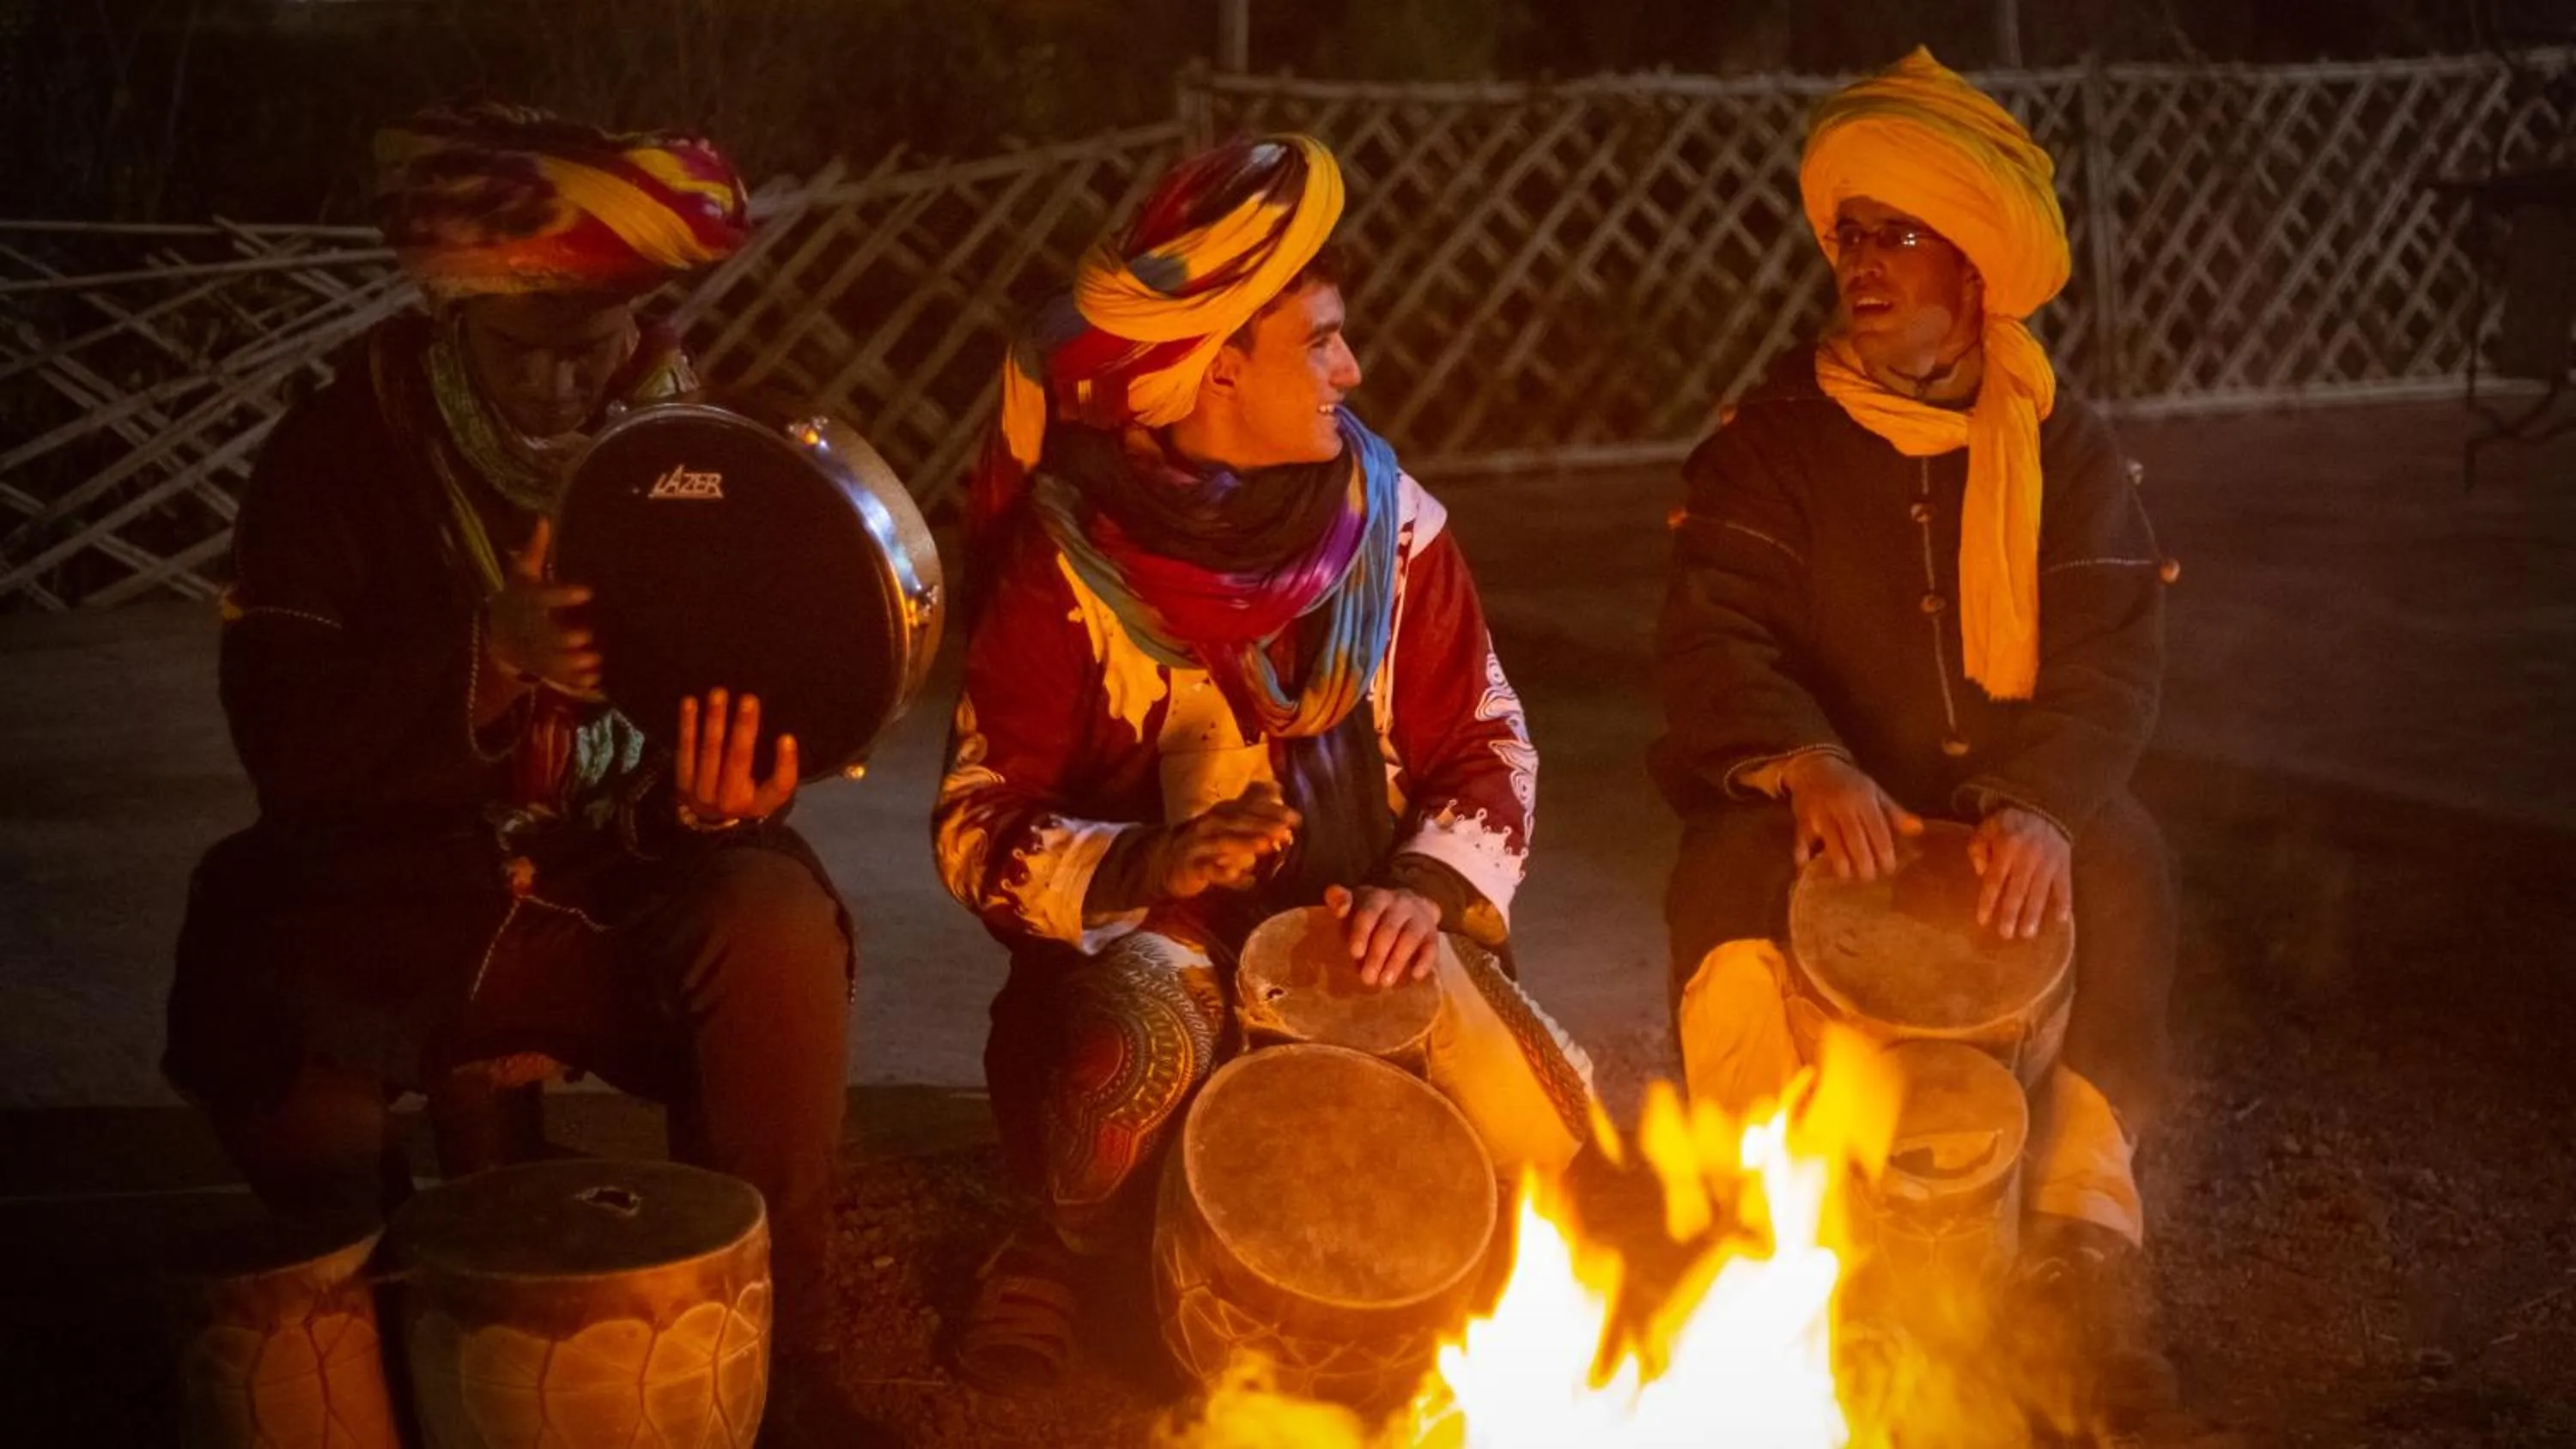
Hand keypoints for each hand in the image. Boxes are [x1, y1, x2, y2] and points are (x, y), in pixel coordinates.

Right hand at [483, 518, 598, 695]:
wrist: (498, 635)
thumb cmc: (517, 597)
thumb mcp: (520, 574)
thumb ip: (534, 551)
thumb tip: (544, 519)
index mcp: (525, 601)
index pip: (542, 597)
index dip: (562, 595)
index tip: (586, 591)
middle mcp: (529, 629)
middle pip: (545, 636)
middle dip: (563, 639)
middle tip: (586, 636)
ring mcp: (535, 652)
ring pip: (553, 661)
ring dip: (572, 663)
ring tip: (594, 659)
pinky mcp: (543, 668)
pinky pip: (558, 678)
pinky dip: (575, 681)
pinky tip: (594, 680)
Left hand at [674, 688, 797, 825]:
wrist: (708, 822)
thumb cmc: (749, 796)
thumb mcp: (769, 792)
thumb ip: (778, 768)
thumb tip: (782, 733)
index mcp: (759, 804)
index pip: (778, 786)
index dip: (785, 763)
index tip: (787, 737)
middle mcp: (731, 802)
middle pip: (738, 761)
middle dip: (744, 729)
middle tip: (749, 699)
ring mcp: (703, 793)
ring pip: (710, 752)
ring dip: (714, 720)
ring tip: (718, 693)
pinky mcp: (682, 783)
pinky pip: (684, 751)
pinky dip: (687, 726)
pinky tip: (689, 702)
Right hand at [1157, 782, 1299, 898]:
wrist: (1167, 863)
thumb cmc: (1206, 842)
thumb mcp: (1228, 822)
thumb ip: (1251, 805)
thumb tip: (1277, 788)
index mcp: (1222, 812)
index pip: (1249, 807)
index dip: (1272, 811)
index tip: (1296, 818)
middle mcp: (1210, 824)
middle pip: (1238, 822)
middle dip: (1262, 825)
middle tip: (1285, 830)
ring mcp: (1198, 844)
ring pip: (1223, 843)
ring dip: (1245, 843)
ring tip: (1266, 846)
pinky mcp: (1191, 867)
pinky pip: (1208, 869)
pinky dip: (1222, 872)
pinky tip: (1237, 874)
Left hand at [1325, 884, 1442, 986]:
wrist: (1411, 907)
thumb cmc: (1373, 913)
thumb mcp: (1354, 903)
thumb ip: (1338, 900)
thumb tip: (1340, 908)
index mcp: (1377, 898)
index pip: (1369, 912)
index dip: (1362, 932)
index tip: (1356, 953)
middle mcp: (1400, 905)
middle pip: (1389, 929)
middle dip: (1377, 955)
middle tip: (1367, 978)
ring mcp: (1419, 918)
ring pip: (1410, 938)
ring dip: (1397, 961)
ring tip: (1385, 982)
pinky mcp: (1432, 934)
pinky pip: (1431, 947)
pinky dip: (1424, 961)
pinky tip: (1415, 976)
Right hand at [1781, 752, 1922, 881]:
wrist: (1814, 766)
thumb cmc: (1850, 784)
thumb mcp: (1874, 793)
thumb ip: (1894, 813)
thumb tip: (1918, 829)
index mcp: (1864, 799)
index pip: (1877, 828)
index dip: (1883, 849)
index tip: (1889, 868)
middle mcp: (1843, 805)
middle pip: (1854, 837)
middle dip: (1863, 859)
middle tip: (1868, 878)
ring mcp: (1821, 811)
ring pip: (1830, 839)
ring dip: (1838, 860)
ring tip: (1846, 876)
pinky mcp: (1802, 817)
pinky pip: (1802, 836)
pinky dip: (1802, 851)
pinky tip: (1805, 865)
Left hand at [1968, 806, 2071, 939]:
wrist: (2044, 807)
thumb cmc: (2009, 823)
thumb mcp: (1986, 828)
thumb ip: (1978, 849)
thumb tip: (1982, 874)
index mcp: (2006, 847)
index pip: (1995, 880)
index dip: (1988, 901)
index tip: (1983, 920)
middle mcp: (2028, 856)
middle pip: (2018, 890)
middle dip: (2011, 914)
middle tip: (2006, 934)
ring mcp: (2048, 861)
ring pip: (2040, 892)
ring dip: (2034, 914)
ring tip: (2028, 933)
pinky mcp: (2064, 864)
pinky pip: (2065, 886)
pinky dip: (2064, 903)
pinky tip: (2062, 920)